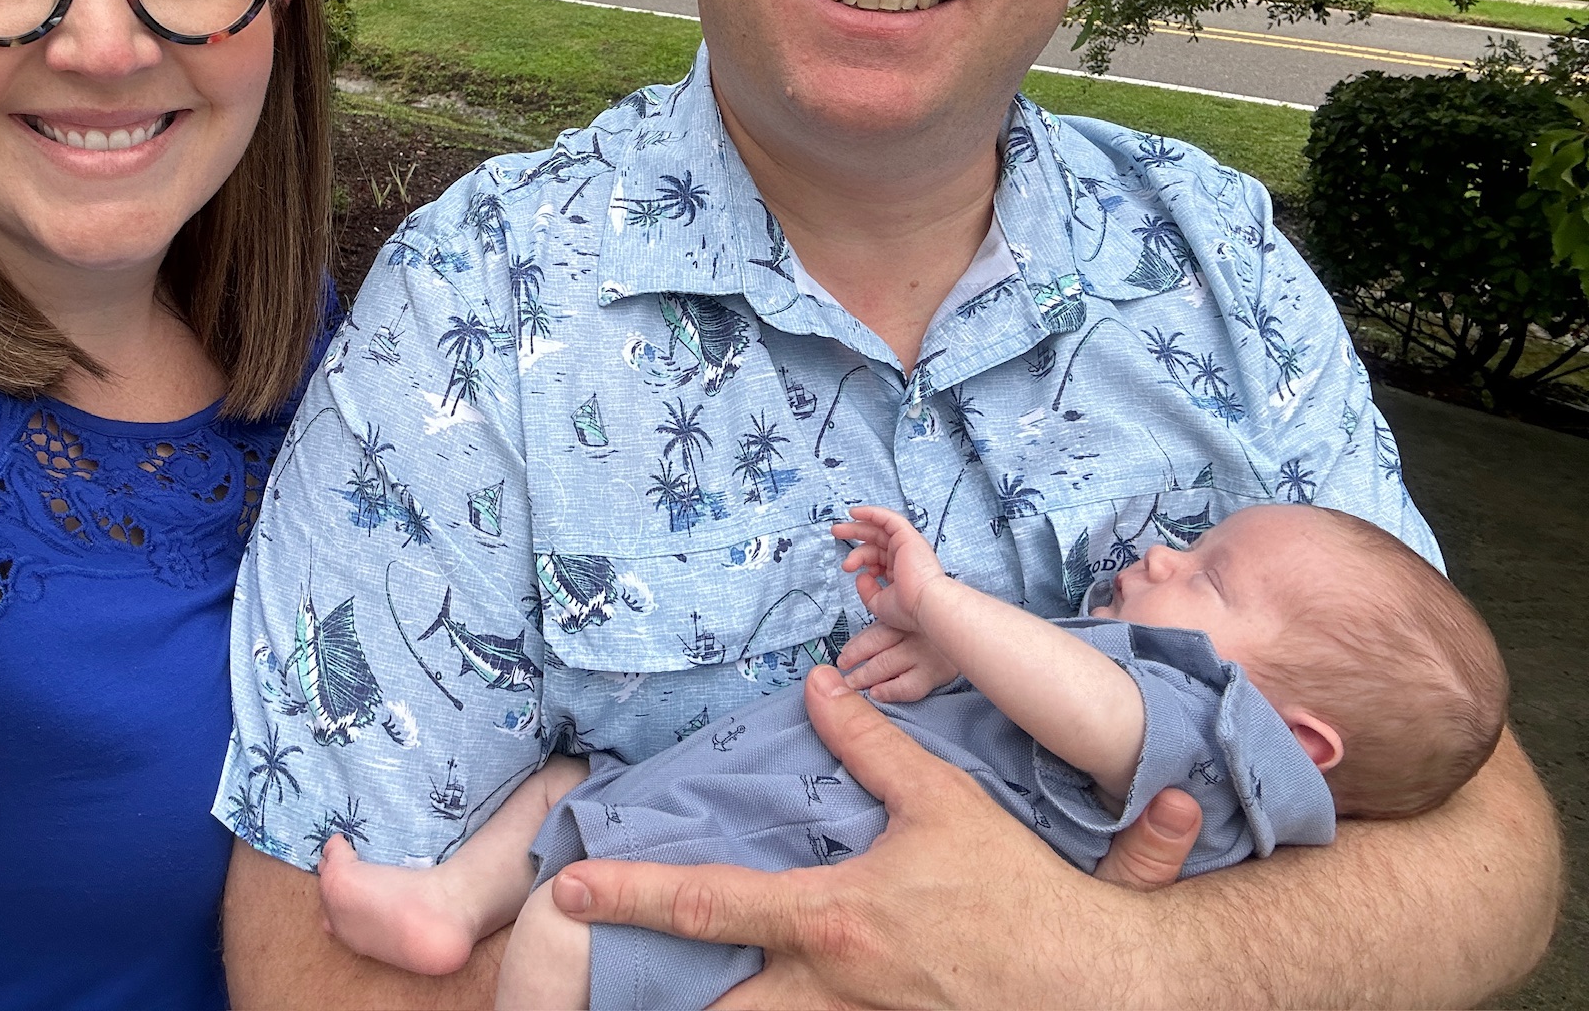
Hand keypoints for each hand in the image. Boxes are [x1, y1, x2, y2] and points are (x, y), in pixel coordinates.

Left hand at [550, 666, 1201, 1008]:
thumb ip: (871, 745)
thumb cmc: (1015, 890)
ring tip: (661, 997)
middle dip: (654, 1003)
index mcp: (832, 919)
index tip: (568, 891)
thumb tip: (819, 686)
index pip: (710, 904)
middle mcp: (831, 988)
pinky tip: (758, 1001)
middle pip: (716, 1010)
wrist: (1096, 978)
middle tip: (583, 993)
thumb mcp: (942, 804)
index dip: (632, 896)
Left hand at [831, 506, 945, 631]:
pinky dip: (872, 513)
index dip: (861, 560)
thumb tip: (861, 575)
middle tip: (836, 533)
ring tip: (837, 528)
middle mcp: (904, 556)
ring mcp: (906, 545)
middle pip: (876, 540)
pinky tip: (854, 513)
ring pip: (879, 528)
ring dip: (858, 525)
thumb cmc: (908, 609)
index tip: (850, 569)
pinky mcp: (907, 536)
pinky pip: (888, 518)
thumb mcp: (879, 602)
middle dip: (854, 535)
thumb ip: (867, 590)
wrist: (925, 605)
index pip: (877, 558)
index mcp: (900, 570)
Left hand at [834, 621, 957, 702]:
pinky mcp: (936, 673)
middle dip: (857, 667)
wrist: (965, 637)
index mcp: (903, 619)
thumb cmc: (925, 633)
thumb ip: (880, 632)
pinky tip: (877, 693)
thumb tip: (848, 653)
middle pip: (877, 651)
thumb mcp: (904, 623)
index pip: (872, 636)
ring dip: (866, 678)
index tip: (842, 660)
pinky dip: (890, 691)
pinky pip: (908, 686)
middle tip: (845, 679)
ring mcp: (925, 654)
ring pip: (887, 667)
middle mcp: (913, 634)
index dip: (854, 649)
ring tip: (854, 685)